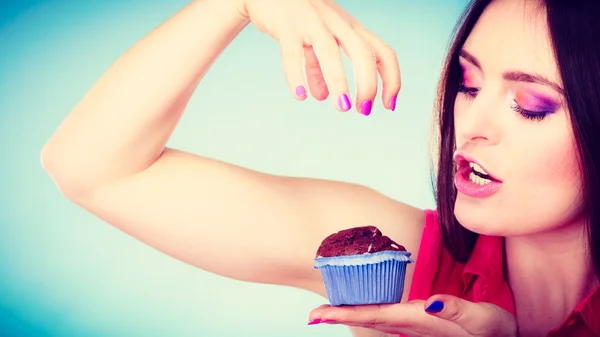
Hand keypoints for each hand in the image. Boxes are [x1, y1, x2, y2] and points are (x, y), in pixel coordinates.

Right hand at [236, 0, 400, 114]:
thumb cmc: (297, 16)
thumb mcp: (315, 39)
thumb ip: (319, 67)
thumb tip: (323, 96)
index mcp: (349, 27)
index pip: (382, 52)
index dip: (391, 79)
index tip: (388, 106)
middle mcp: (336, 23)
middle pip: (363, 52)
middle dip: (368, 83)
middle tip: (364, 111)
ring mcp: (311, 22)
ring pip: (330, 52)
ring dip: (339, 82)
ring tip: (342, 108)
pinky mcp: (286, 26)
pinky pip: (293, 53)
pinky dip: (297, 75)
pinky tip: (300, 95)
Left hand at [307, 294, 516, 336]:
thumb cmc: (496, 330)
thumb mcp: (484, 320)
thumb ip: (457, 310)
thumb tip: (429, 303)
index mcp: (423, 322)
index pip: (378, 317)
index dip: (347, 314)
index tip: (320, 313)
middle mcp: (414, 326)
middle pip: (370, 320)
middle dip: (340, 316)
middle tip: (313, 313)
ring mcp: (415, 327)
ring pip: (376, 320)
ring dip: (351, 315)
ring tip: (327, 310)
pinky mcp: (420, 323)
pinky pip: (388, 318)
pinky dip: (369, 313)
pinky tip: (360, 309)